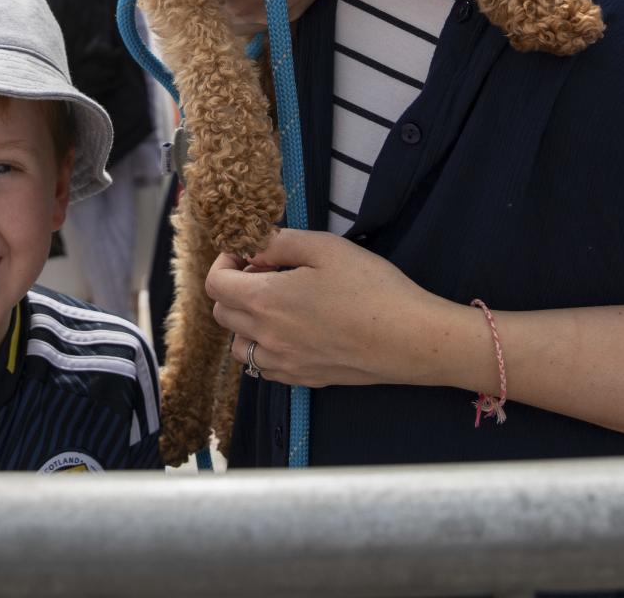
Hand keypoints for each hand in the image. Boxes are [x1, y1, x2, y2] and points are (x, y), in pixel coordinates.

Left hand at [204, 228, 470, 390]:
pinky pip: (264, 366)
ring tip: (280, 305)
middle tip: (268, 273)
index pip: (215, 285)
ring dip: (247, 322)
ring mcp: (283, 364)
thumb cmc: (370, 287)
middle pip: (223, 314)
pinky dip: (266, 347)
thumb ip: (279, 243)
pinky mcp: (303, 380)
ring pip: (240, 346)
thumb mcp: (324, 248)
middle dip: (235, 288)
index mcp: (265, 301)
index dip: (224, 263)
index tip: (248, 254)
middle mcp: (265, 338)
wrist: (408, 339)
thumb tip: (252, 248)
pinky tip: (295, 332)